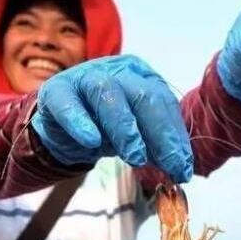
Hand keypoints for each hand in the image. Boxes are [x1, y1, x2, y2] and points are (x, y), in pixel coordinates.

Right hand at [32, 55, 192, 182]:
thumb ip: (157, 146)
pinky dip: (80, 122)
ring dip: (125, 129)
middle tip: (168, 166)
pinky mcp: (57, 91)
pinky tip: (91, 141)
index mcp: (141, 76)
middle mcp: (117, 71)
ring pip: (108, 93)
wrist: (62, 127)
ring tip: (135, 158)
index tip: (183, 168)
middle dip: (159, 135)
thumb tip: (182, 168)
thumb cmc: (105, 127)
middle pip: (142, 96)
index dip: (175, 136)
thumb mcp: (136, 137)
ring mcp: (85, 77)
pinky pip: (69, 104)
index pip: (163, 102)